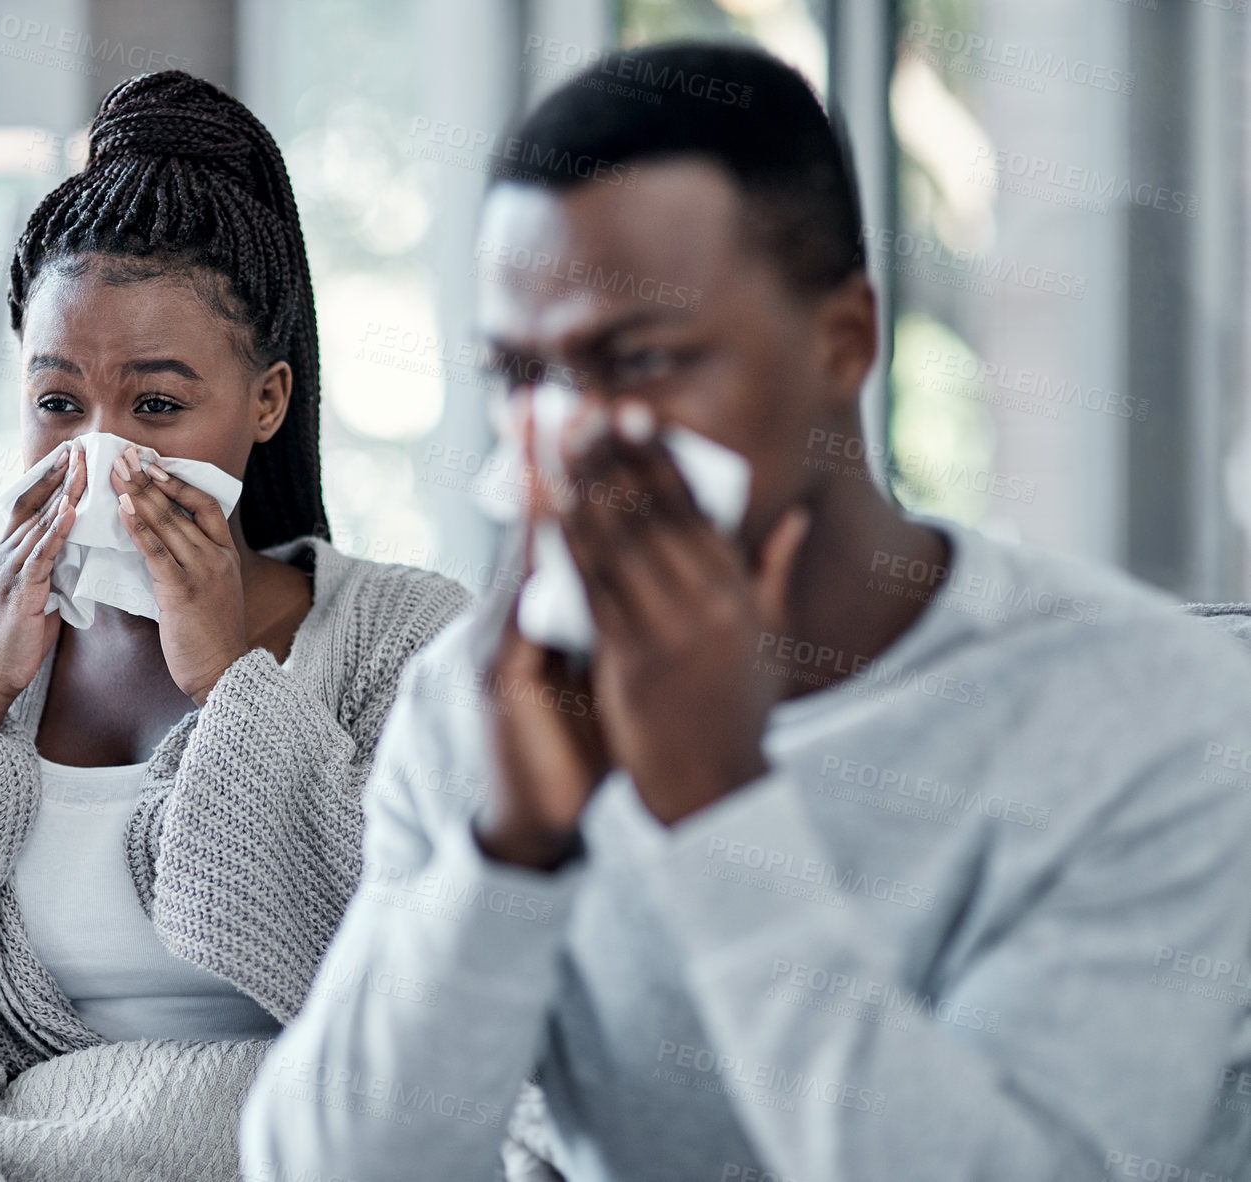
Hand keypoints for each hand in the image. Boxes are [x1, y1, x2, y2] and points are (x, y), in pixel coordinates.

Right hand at [0, 439, 85, 727]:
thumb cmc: (20, 637)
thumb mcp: (38, 593)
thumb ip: (51, 566)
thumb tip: (77, 547)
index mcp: (6, 553)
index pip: (28, 505)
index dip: (48, 479)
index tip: (69, 455)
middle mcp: (3, 553)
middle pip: (34, 504)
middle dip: (59, 475)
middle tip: (80, 446)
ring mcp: (8, 569)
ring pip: (40, 522)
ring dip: (64, 492)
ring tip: (84, 466)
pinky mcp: (20, 588)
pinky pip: (42, 552)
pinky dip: (58, 529)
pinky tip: (74, 510)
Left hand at [112, 443, 247, 704]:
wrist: (222, 673)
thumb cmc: (210, 637)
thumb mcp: (210, 592)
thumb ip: (192, 565)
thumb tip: (160, 543)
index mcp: (225, 556)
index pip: (207, 505)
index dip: (180, 483)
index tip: (155, 465)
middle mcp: (217, 558)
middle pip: (181, 507)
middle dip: (149, 479)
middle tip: (125, 454)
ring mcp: (202, 573)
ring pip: (168, 523)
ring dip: (139, 494)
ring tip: (117, 472)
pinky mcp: (182, 591)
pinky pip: (156, 551)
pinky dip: (138, 527)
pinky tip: (122, 509)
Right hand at [474, 398, 610, 870]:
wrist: (537, 825)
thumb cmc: (580, 750)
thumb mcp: (610, 676)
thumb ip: (627, 621)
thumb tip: (661, 575)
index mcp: (550, 618)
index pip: (567, 529)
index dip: (578, 471)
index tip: (591, 409)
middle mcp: (516, 619)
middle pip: (536, 523)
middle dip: (544, 455)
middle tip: (556, 390)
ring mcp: (500, 642)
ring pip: (522, 551)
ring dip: (534, 485)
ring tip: (544, 426)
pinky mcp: (496, 672)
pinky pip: (515, 602)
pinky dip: (528, 555)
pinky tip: (542, 513)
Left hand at [558, 400, 808, 826]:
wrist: (716, 790)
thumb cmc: (737, 715)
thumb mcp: (771, 640)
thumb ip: (773, 573)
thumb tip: (789, 519)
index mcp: (739, 589)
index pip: (696, 506)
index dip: (657, 455)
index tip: (629, 411)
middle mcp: (710, 600)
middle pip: (653, 509)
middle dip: (613, 452)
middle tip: (580, 402)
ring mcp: (672, 628)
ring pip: (620, 537)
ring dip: (583, 479)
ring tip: (555, 437)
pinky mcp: (633, 660)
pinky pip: (592, 587)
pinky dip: (567, 539)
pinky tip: (543, 506)